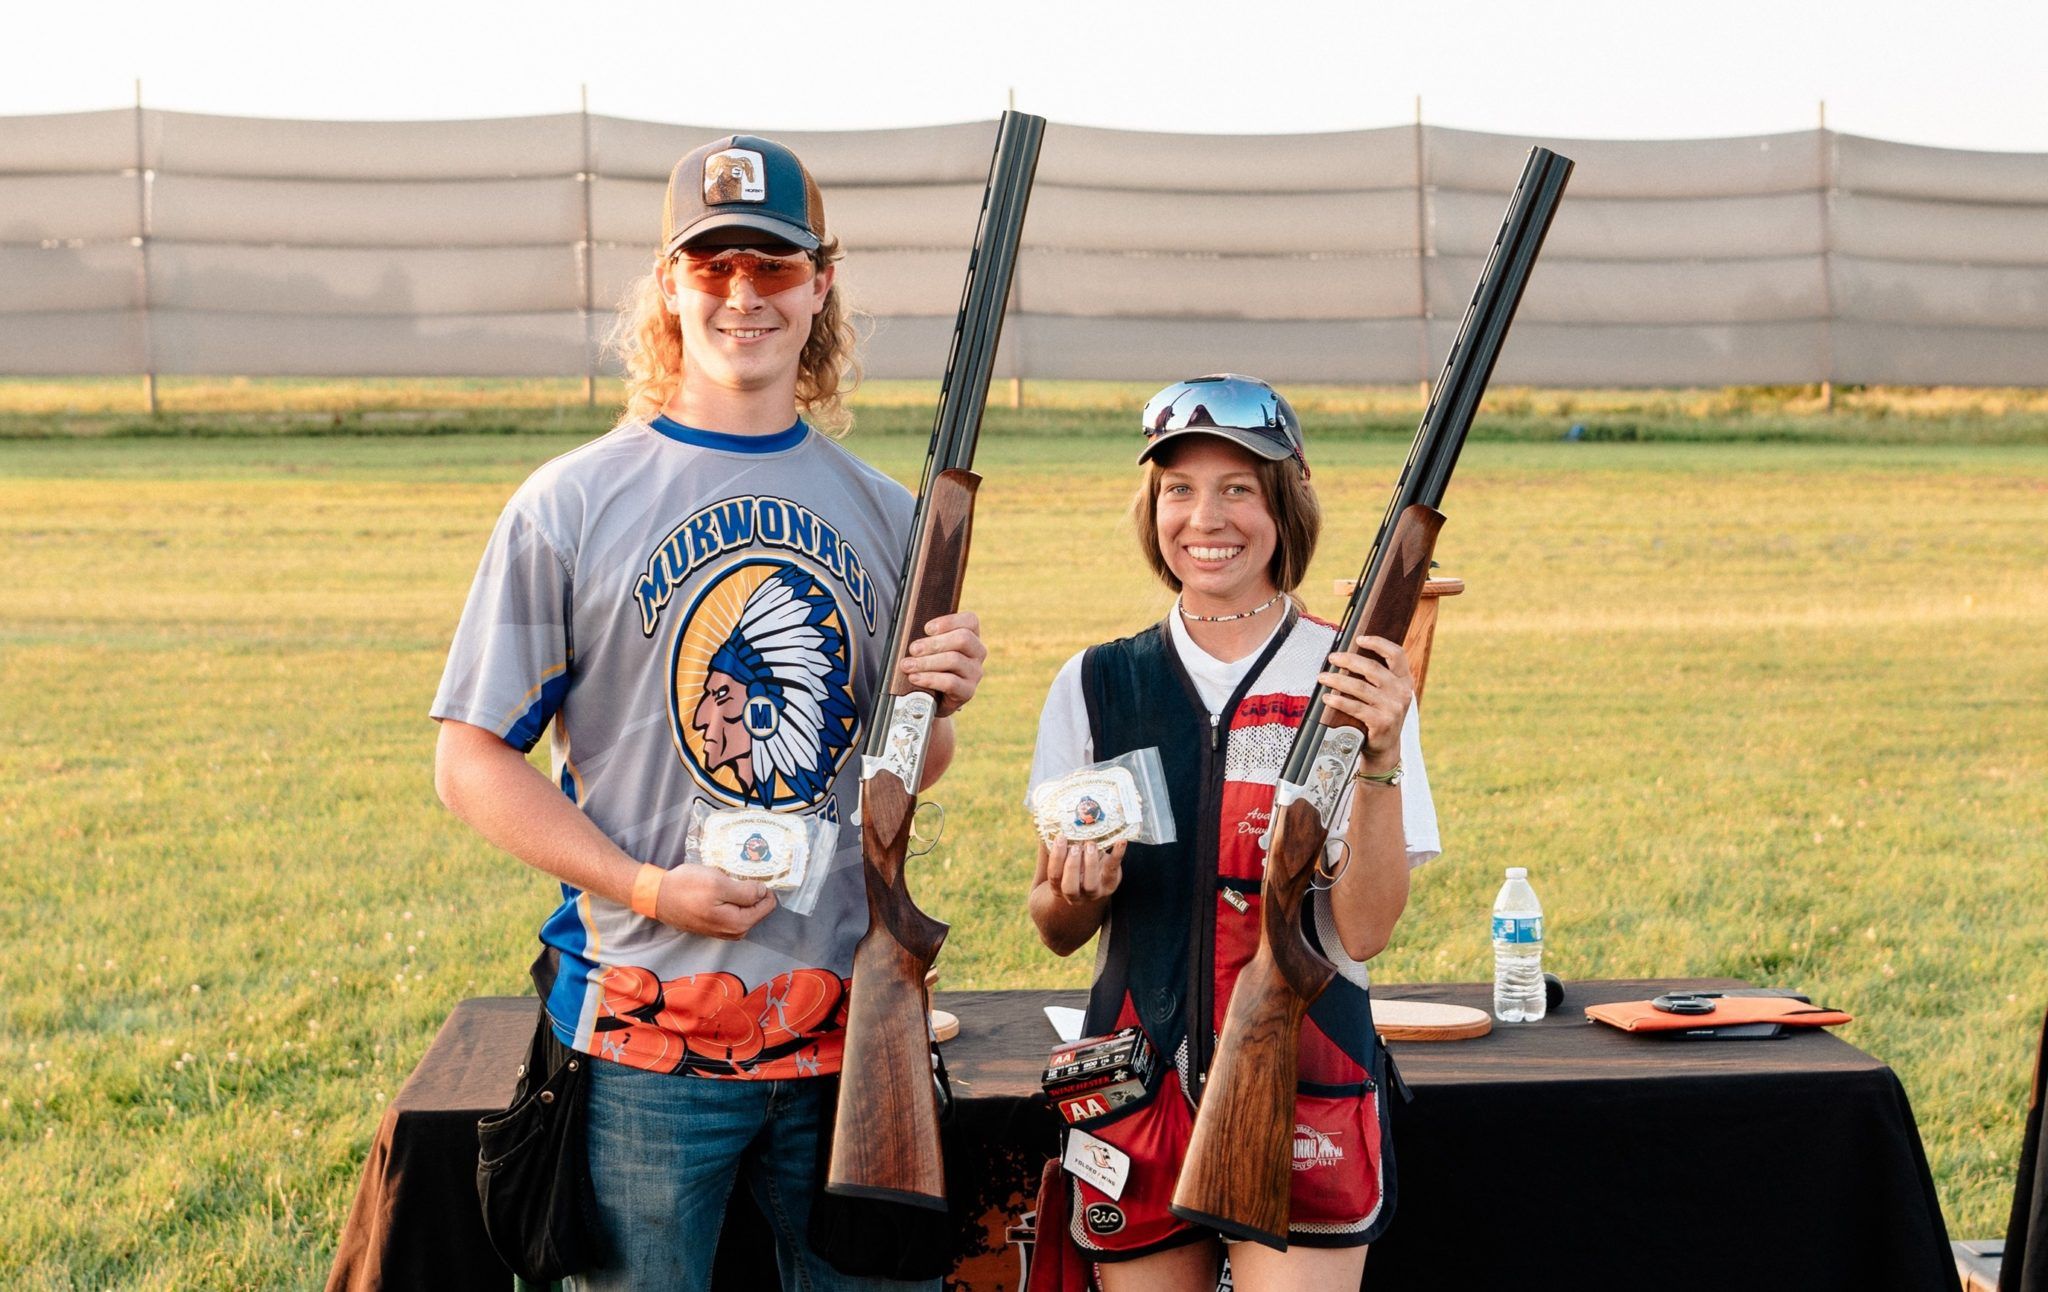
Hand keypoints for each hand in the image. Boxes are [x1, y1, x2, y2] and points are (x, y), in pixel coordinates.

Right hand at [656, 865, 777, 939]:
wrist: (657, 896)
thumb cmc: (686, 888)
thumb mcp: (719, 884)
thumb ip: (746, 891)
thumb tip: (764, 892)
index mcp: (739, 924)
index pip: (768, 905)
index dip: (763, 887)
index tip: (753, 874)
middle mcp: (734, 932)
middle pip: (758, 908)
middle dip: (753, 891)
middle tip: (739, 874)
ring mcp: (723, 931)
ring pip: (745, 909)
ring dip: (741, 894)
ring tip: (729, 879)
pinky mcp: (714, 925)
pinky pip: (733, 911)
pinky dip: (731, 899)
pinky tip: (720, 888)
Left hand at [899, 610, 984, 717]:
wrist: (930, 700)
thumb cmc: (929, 667)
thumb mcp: (930, 649)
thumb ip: (927, 638)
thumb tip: (908, 632)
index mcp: (971, 636)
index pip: (970, 620)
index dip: (949, 622)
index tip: (927, 629)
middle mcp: (977, 652)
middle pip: (963, 639)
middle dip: (934, 643)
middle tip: (913, 649)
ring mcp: (975, 672)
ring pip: (954, 660)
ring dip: (927, 662)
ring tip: (907, 665)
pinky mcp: (968, 691)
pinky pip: (950, 682)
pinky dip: (929, 679)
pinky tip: (915, 678)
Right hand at [1045, 836, 1125, 904]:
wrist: (1096, 880)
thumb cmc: (1076, 864)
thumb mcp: (1065, 858)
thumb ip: (1060, 845)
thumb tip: (1053, 820)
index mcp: (1059, 887)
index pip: (1054, 876)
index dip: (1056, 858)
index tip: (1061, 838)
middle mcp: (1075, 895)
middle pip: (1069, 887)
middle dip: (1072, 866)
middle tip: (1076, 847)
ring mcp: (1094, 892)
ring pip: (1090, 885)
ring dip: (1090, 863)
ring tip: (1091, 845)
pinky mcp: (1110, 883)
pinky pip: (1113, 870)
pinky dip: (1117, 855)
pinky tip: (1120, 841)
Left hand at [1318, 633, 1414, 772]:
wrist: (1385, 747)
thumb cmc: (1380, 715)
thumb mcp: (1387, 694)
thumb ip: (1377, 676)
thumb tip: (1348, 655)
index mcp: (1404, 681)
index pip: (1397, 654)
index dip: (1378, 643)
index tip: (1359, 639)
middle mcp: (1401, 692)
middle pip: (1372, 668)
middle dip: (1348, 660)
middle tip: (1332, 658)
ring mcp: (1393, 708)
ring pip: (1359, 687)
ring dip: (1337, 680)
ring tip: (1323, 677)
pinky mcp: (1381, 722)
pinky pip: (1355, 707)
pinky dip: (1338, 701)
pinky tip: (1328, 697)